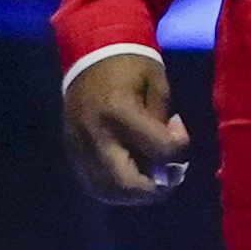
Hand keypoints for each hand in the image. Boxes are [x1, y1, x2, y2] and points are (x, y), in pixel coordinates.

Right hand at [62, 51, 191, 206]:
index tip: (177, 132)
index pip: (159, 150)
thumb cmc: (129, 65)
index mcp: (120, 113)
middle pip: (127, 184)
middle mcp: (96, 135)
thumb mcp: (156, 83)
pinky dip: (113, 190)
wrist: (88, 54)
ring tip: (149, 181)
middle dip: (155, 189)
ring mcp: (80, 146)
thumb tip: (167, 156)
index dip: (178, 149)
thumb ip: (163, 121)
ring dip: (134, 195)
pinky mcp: (72, 150)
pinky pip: (91, 184)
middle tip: (168, 180)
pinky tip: (127, 179)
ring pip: (107, 191)